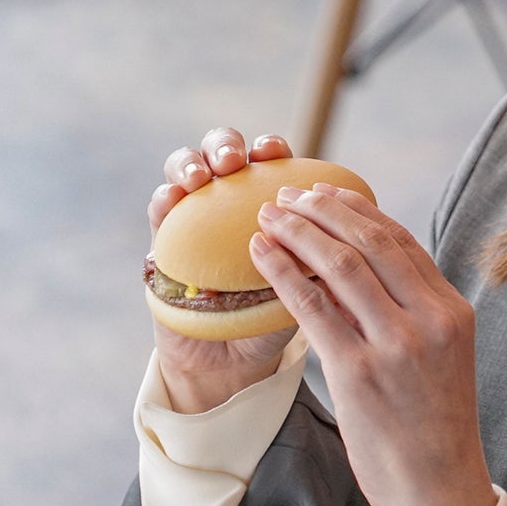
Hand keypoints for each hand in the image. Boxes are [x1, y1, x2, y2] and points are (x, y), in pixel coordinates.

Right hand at [149, 127, 297, 413]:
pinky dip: (164, 198)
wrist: (234, 360)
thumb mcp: (305, 285)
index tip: (276, 152)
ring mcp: (195, 216)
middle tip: (234, 162)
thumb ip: (317, 255)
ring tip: (200, 177)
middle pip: (224, 149)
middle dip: (226, 144)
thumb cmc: (277, 317)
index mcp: (271, 198)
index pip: (270, 158)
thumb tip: (346, 232)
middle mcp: (231, 198)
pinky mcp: (165, 240)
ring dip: (190, 162)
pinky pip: (160, 208)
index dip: (271, 148)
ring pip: (185, 167)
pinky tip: (172, 198)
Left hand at [251, 185, 498, 505]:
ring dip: (297, 232)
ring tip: (268, 216)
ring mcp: (394, 344)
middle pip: (369, 242)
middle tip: (288, 194)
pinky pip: (311, 307)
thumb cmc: (434, 424)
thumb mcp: (441, 355)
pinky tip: (259, 256)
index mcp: (451, 310)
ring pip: (339, 265)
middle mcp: (427, 319)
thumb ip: (412, 311)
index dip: (359, 209)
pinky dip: (282, 273)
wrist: (439, 486)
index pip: (401, 241)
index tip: (327, 191)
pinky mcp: (357, 372)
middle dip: (322, 210)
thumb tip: (362, 269)